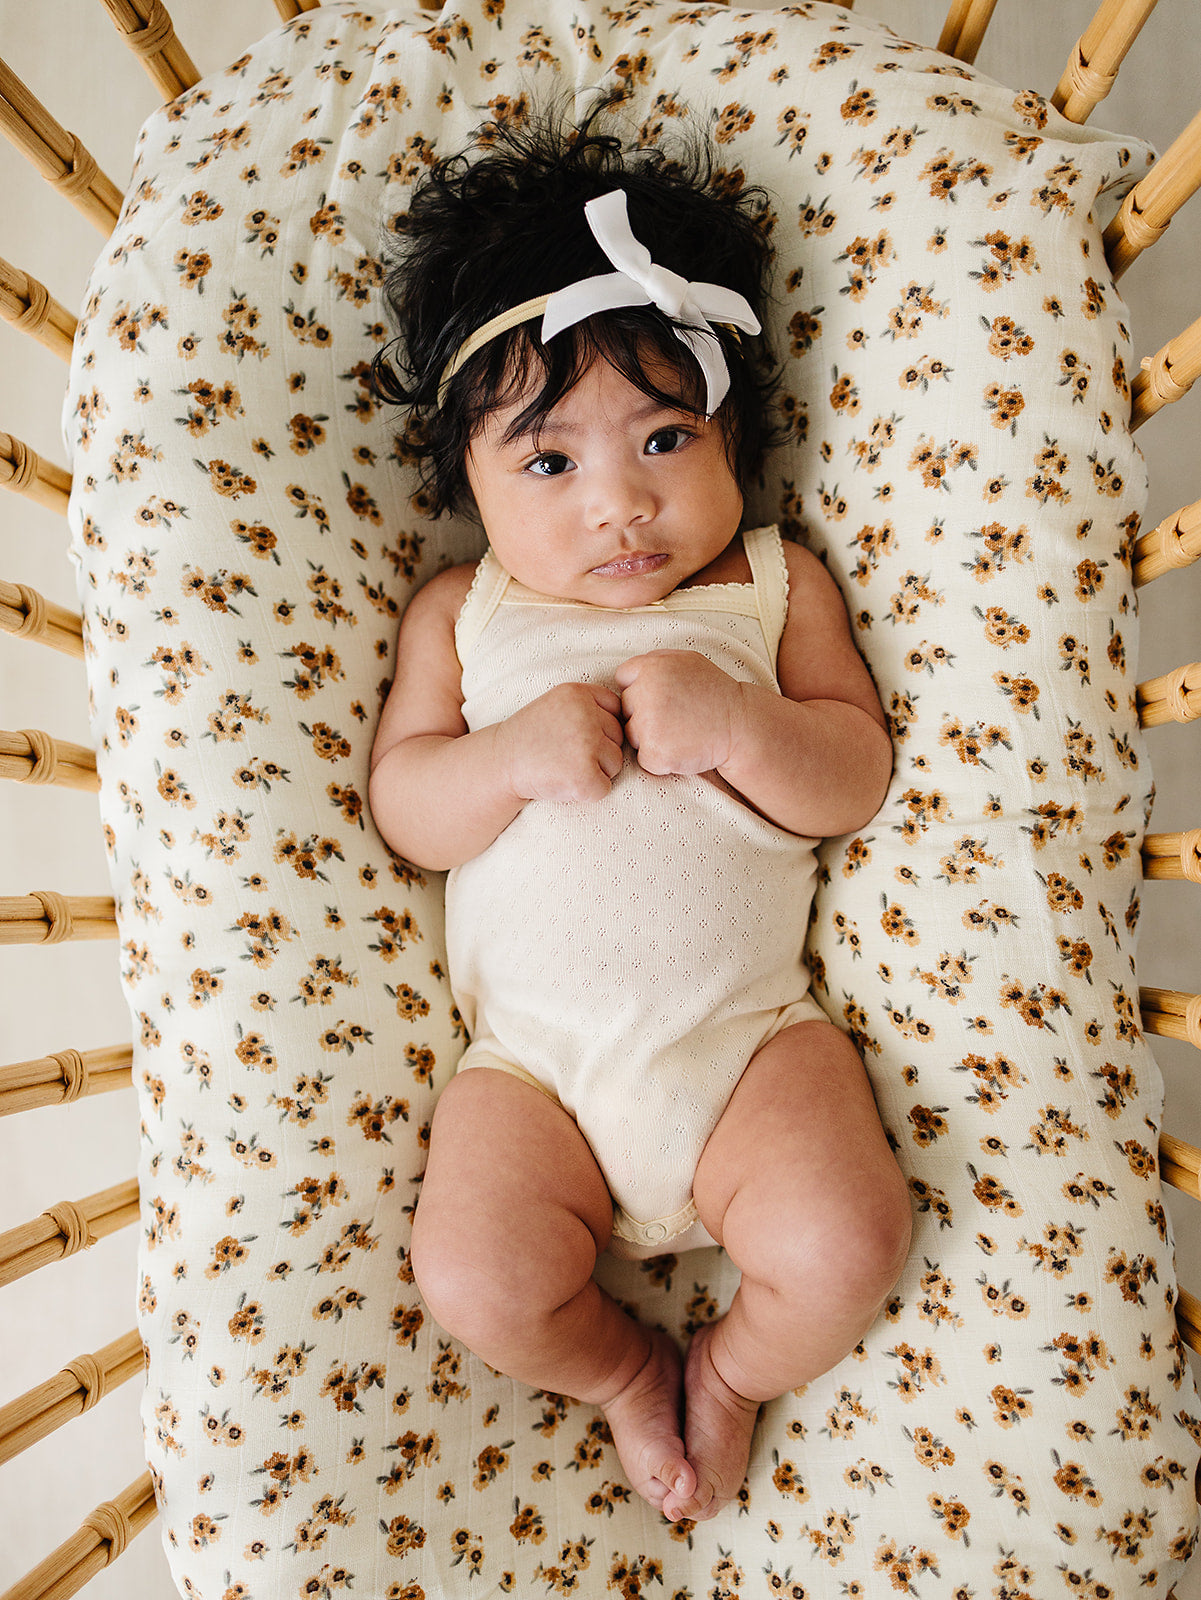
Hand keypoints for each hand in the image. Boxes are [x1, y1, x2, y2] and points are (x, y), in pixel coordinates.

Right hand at [501, 682, 625, 802]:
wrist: (499, 764)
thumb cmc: (533, 737)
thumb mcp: (559, 704)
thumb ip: (592, 704)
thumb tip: (636, 721)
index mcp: (578, 693)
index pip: (616, 711)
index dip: (599, 729)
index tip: (572, 735)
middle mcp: (584, 715)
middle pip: (619, 738)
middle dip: (598, 751)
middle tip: (564, 753)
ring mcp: (585, 745)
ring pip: (616, 764)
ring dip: (595, 771)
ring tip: (563, 766)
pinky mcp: (583, 776)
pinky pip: (604, 788)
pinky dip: (586, 792)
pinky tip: (563, 782)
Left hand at [614, 651, 741, 776]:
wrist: (741, 726)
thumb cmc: (716, 693)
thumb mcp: (688, 661)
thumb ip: (657, 660)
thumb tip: (628, 670)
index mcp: (652, 667)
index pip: (624, 678)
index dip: (640, 689)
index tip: (663, 697)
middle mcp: (646, 693)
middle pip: (626, 708)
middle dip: (644, 714)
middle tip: (676, 717)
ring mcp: (649, 724)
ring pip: (632, 735)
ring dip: (651, 738)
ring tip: (681, 732)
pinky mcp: (655, 752)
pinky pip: (645, 759)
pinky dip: (661, 760)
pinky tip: (682, 748)